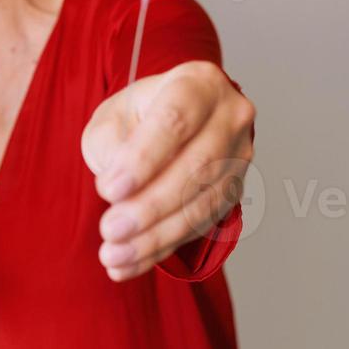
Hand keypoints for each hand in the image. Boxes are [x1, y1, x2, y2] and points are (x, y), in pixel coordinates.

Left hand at [81, 60, 255, 281]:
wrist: (171, 121)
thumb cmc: (137, 115)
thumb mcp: (113, 116)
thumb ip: (113, 145)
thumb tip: (121, 193)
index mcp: (198, 83)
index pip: (175, 121)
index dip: (143, 159)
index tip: (108, 190)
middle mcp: (230, 117)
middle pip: (195, 168)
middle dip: (149, 207)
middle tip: (109, 231)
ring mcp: (240, 157)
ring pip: (202, 204)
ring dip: (155, 237)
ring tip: (113, 256)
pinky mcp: (235, 193)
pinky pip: (201, 227)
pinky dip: (161, 248)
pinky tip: (127, 265)